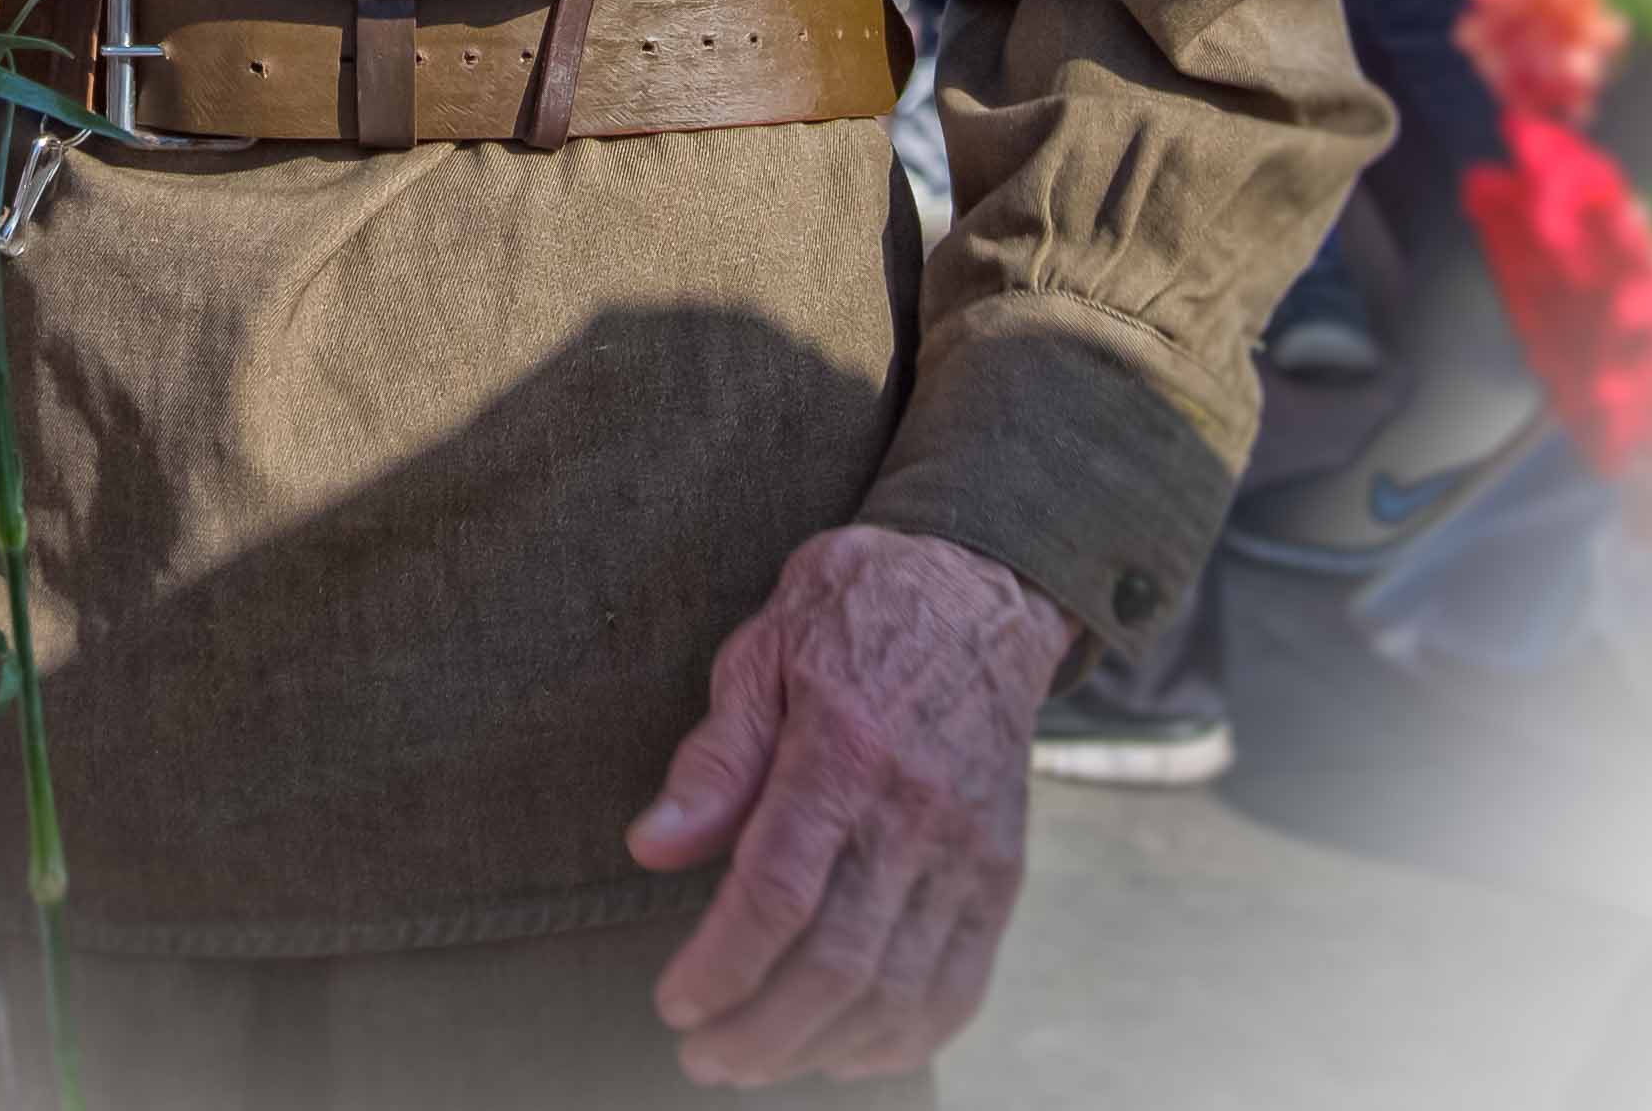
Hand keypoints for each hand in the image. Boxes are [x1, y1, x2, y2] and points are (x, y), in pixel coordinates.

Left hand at [628, 529, 1073, 1088]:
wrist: (982, 591)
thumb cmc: (855, 611)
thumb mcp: (766, 646)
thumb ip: (716, 755)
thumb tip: (651, 846)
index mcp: (846, 745)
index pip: (779, 890)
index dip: (721, 965)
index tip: (675, 1004)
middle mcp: (916, 810)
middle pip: (838, 961)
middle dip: (760, 1031)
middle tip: (702, 1056)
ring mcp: (968, 850)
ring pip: (897, 990)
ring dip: (819, 1049)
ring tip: (755, 1061)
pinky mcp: (999, 874)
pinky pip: (959, 985)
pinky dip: (901, 1038)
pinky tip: (845, 1053)